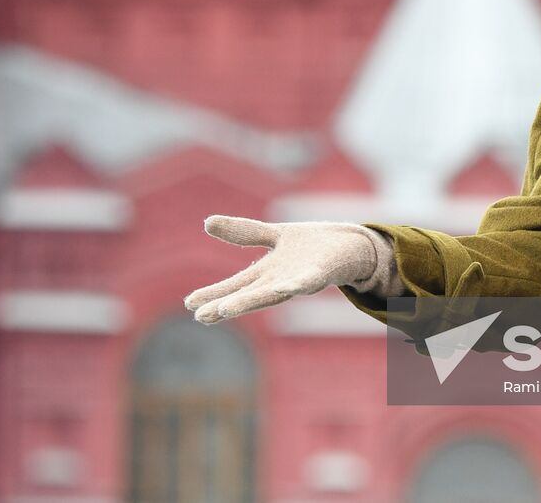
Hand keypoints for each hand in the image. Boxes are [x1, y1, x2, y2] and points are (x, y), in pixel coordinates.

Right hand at [184, 216, 379, 323]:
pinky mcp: (320, 274)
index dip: (213, 294)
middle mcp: (279, 281)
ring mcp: (299, 280)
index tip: (189, 305)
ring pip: (272, 293)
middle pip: (248, 293)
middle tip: (201, 317)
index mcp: (267, 273)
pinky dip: (297, 284)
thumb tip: (206, 223)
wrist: (351, 247)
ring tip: (227, 310)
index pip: (235, 285)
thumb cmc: (311, 246)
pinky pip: (307, 281)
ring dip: (251, 301)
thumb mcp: (273, 234)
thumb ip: (244, 232)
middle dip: (226, 304)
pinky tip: (287, 287)